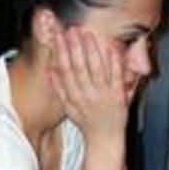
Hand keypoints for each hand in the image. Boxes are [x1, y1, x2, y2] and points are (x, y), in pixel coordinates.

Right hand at [48, 28, 127, 145]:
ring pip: (96, 70)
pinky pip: (116, 77)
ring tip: (88, 34)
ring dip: (92, 51)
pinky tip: (111, 49)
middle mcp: (87, 96)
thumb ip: (59, 90)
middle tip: (71, 29)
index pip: (65, 70)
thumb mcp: (69, 108)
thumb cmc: (87, 123)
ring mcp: (103, 96)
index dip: (61, 52)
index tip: (58, 35)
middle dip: (74, 47)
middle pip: (79, 68)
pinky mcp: (119, 97)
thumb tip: (49, 71)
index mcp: (74, 97)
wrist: (104, 140)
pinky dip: (114, 63)